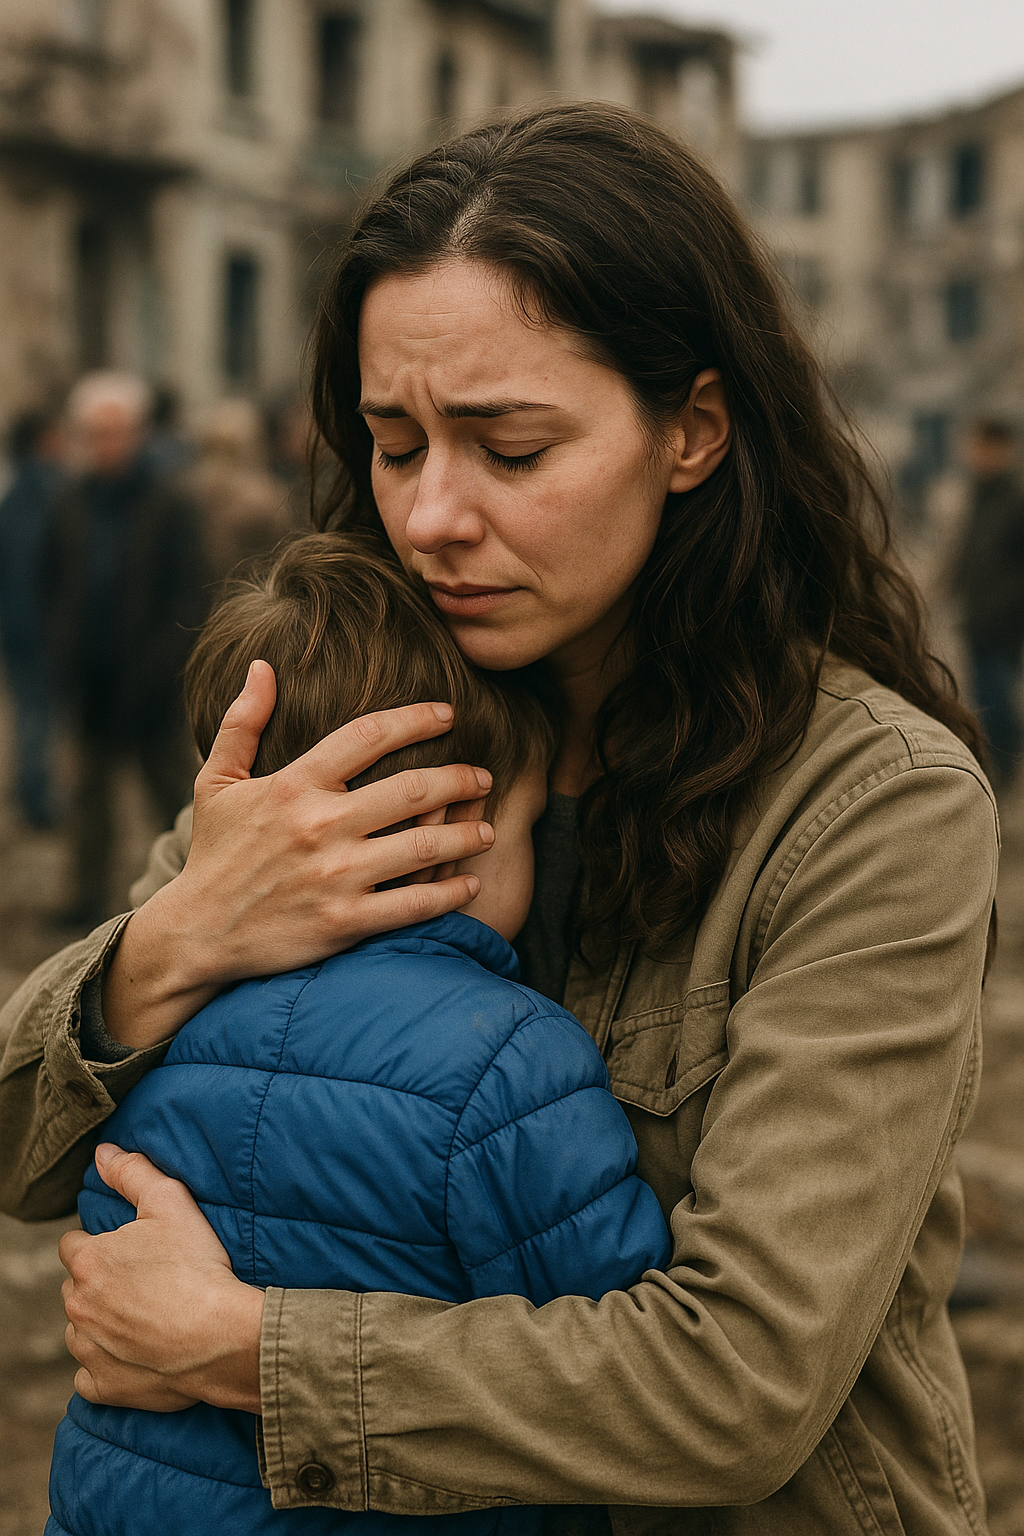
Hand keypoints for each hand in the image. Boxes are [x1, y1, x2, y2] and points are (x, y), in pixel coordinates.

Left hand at [59, 1145, 263, 1413]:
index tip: (131, 1251)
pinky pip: (89, 1376)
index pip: (74, 1245)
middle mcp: (79, 1306)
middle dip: (101, 1283)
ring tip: (144, 1316)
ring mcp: (88, 1350)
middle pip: (77, 1287)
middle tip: (145, 1281)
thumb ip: (133, 1172)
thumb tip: (103, 1153)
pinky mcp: (103, 1386)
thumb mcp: (171, 1203)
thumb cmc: (197, 1268)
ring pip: (80, 1330)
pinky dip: (106, 1366)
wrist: (221, 1337)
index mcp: (89, 1262)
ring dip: (101, 1323)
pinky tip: (135, 1354)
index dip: (101, 1244)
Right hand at [104, 660, 493, 1046]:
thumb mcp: (214, 782)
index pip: (368, 735)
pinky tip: (471, 885)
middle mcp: (320, 825)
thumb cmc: (212, 855)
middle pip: (413, 788)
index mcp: (294, 785)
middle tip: (483, 776)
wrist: (197, 934)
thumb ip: (242, 722)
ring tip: (488, 828)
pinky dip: (451, 894)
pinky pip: (415, 904)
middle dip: (459, 777)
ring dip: (467, 834)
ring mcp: (335, 876)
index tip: (449, 714)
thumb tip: (262, 666)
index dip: (416, 718)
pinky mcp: (345, 922)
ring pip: (424, 845)